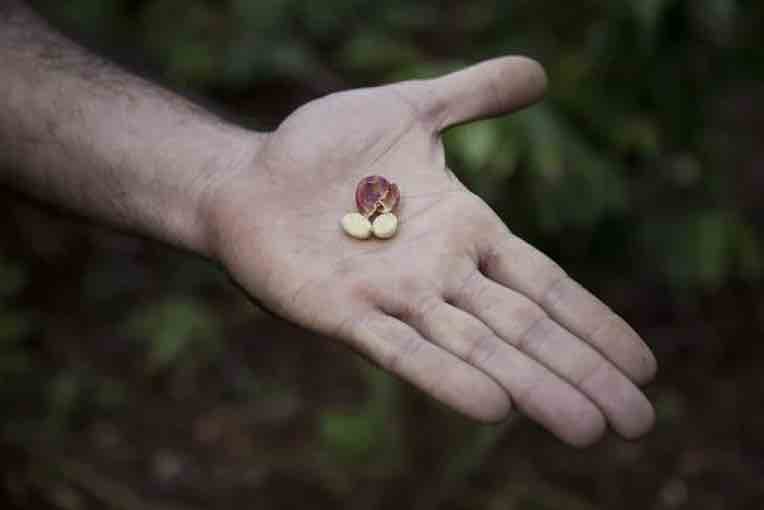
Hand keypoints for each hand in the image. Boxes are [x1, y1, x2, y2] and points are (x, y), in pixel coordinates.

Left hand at [207, 57, 656, 446]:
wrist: (248, 177)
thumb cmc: (324, 149)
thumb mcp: (410, 108)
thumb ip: (471, 95)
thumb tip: (540, 72)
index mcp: (464, 232)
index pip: (546, 285)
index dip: (594, 324)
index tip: (644, 366)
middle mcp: (440, 274)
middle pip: (524, 328)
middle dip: (582, 373)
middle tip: (637, 424)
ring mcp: (395, 297)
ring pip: (476, 348)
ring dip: (532, 387)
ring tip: (585, 428)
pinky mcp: (344, 314)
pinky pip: (402, 350)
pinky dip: (446, 377)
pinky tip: (494, 407)